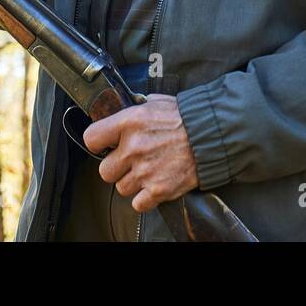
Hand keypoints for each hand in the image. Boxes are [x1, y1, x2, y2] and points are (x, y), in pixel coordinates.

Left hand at [84, 94, 199, 213]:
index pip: (91, 139)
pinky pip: (137, 204)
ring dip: (133, 182)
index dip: (98, 143)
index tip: (105, 145)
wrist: (213, 135)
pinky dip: (145, 198)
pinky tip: (154, 184)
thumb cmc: (186, 117)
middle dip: (117, 167)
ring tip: (148, 170)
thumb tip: (126, 106)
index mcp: (129, 122)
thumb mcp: (157, 102)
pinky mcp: (159, 190)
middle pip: (104, 171)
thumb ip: (137, 107)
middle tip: (131, 161)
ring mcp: (145, 171)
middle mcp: (133, 148)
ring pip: (122, 188)